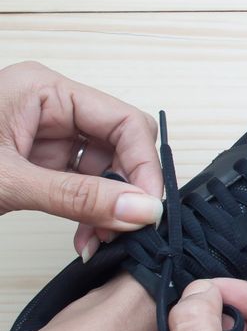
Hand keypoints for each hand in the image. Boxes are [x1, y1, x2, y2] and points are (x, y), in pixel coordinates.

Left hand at [0, 61, 161, 259]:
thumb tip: (140, 210)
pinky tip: (83, 237)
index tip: (148, 208)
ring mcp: (42, 136)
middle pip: (119, 145)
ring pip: (104, 170)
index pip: (123, 121)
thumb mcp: (6, 182)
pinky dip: (88, 214)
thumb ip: (78, 198)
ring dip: (107, 209)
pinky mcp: (34, 164)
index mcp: (43, 90)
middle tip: (126, 227)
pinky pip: (80, 187)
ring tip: (96, 240)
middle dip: (125, 188)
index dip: (142, 165)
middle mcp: (49, 108)